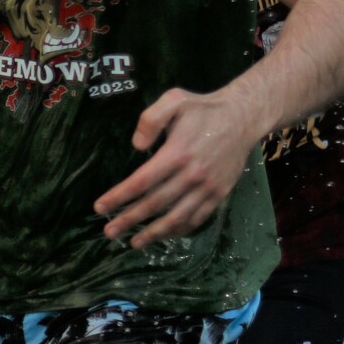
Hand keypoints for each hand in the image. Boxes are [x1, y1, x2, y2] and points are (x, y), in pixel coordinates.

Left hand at [95, 88, 261, 247]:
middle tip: (109, 233)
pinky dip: (179, 230)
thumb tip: (137, 146)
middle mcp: (191, 175)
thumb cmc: (203, 109)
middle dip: (129, 220)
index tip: (100, 207)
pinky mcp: (219, 194)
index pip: (141, 182)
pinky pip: (197, 218)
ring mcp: (207, 188)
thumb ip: (151, 119)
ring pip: (176, 218)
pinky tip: (164, 236)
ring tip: (134, 243)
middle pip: (154, 204)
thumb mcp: (175, 100)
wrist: (243, 117)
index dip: (119, 197)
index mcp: (176, 154)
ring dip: (153, 233)